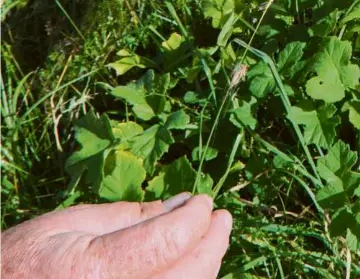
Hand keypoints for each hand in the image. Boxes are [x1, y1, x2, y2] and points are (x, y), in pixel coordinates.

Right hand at [1, 194, 231, 278]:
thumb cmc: (25, 260)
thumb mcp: (72, 224)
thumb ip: (130, 217)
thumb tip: (179, 204)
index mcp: (93, 270)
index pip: (168, 241)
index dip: (194, 217)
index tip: (203, 200)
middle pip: (188, 277)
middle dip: (213, 245)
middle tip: (222, 218)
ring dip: (206, 268)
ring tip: (211, 239)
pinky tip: (189, 268)